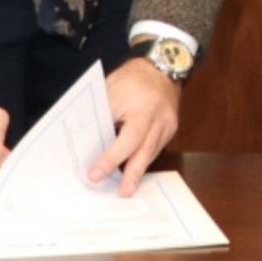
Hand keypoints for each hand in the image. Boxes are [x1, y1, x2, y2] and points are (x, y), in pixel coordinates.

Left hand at [88, 59, 181, 196]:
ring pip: (152, 152)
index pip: (126, 138)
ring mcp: (168, 124)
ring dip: (139, 171)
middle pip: (145, 151)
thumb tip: (89, 143)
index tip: (95, 173)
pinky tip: (135, 171)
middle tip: (123, 193)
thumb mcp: (111, 91)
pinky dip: (145, 159)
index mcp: (142, 107)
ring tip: (127, 189)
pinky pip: (157, 147)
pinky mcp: (172, 128)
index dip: (111, 158)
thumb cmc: (130, 79)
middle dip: (133, 174)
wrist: (162, 66)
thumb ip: (103, 116)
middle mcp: (159, 118)